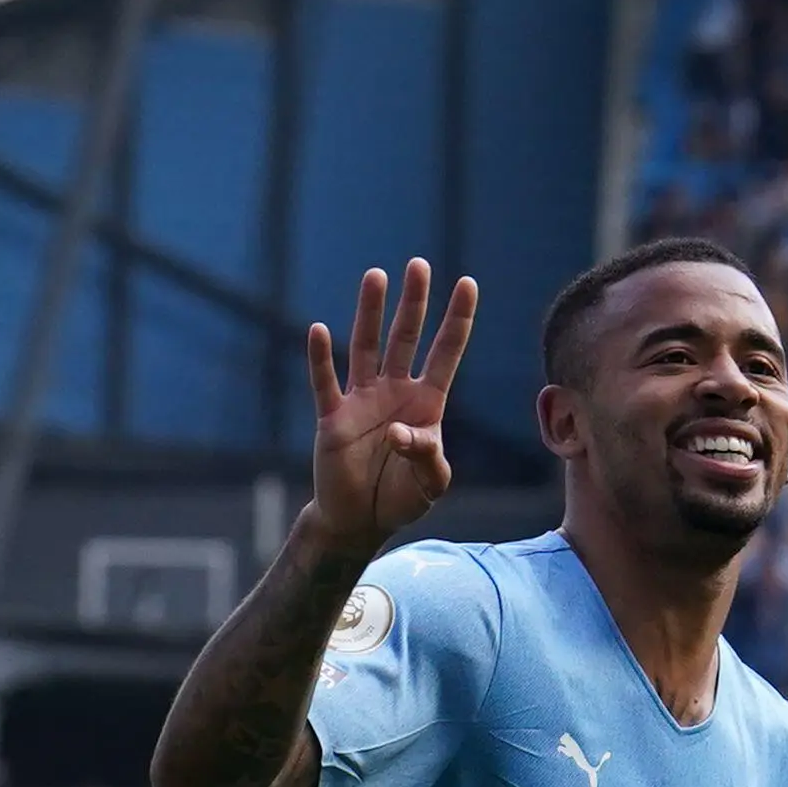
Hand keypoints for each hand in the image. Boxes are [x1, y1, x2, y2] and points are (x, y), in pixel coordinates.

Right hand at [304, 259, 475, 561]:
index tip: (468, 283)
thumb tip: (398, 433)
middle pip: (406, 337)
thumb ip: (428, 457)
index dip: (457, 319)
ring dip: (370, 313)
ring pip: (366, 347)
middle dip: (414, 302)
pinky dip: (321, 358)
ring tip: (376, 276)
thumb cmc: (401, 499)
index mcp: (426, 403)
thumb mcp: (431, 484)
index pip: (446, 352)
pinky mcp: (332, 419)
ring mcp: (362, 401)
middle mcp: (395, 392)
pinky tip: (318, 330)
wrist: (360, 522)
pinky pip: (326, 382)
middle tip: (419, 265)